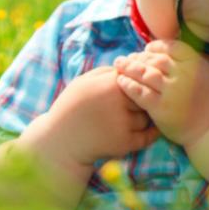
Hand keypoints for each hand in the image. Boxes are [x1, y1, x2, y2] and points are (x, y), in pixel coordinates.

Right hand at [31, 66, 159, 169]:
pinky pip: (148, 136)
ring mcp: (123, 123)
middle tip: (132, 105)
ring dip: (142, 118)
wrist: (59, 142)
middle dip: (141, 101)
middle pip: (146, 97)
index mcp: (110, 84)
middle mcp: (119, 102)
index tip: (132, 90)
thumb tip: (131, 66)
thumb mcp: (84, 81)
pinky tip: (144, 130)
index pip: (140, 77)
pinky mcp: (125, 142)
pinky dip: (149, 134)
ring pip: (147, 116)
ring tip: (127, 120)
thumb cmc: (71, 108)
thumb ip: (107, 72)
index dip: (137, 84)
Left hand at [113, 39, 208, 147]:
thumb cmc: (208, 101)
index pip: (171, 47)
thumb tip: (163, 51)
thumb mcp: (206, 73)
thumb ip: (188, 61)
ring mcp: (172, 92)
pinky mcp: (161, 108)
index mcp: (196, 64)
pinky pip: (140, 93)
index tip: (146, 50)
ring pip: (145, 74)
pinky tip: (121, 82)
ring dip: (130, 68)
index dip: (155, 47)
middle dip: (139, 57)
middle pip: (156, 59)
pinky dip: (129, 86)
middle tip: (128, 58)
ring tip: (120, 66)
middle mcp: (184, 75)